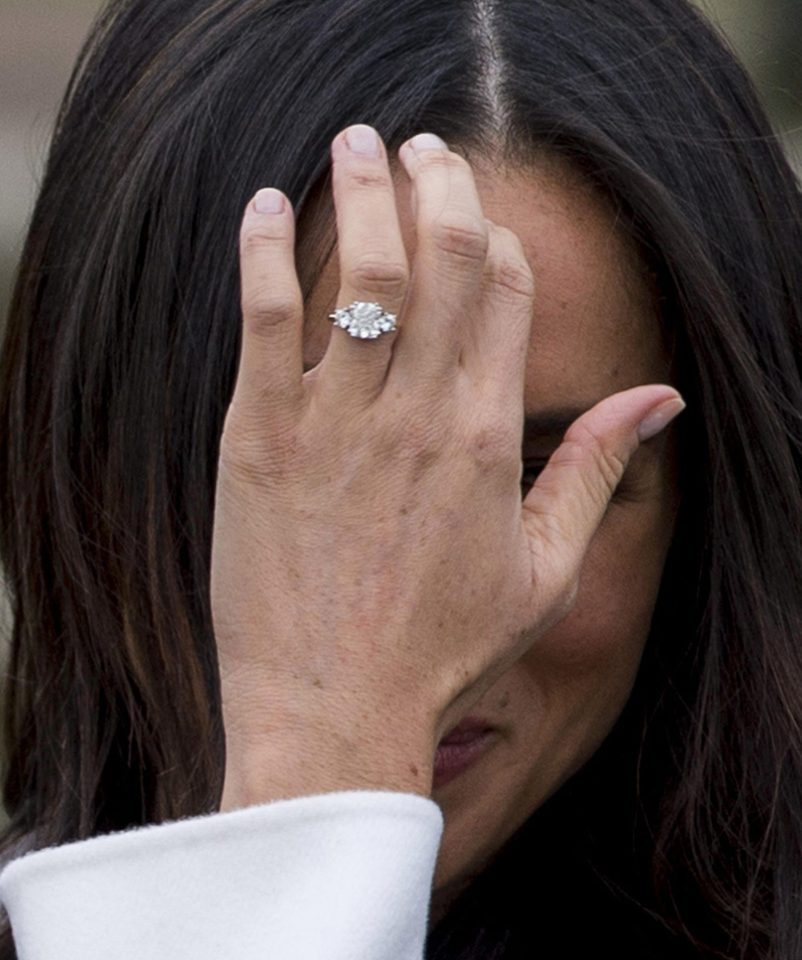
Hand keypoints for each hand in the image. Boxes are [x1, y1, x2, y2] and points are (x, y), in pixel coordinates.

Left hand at [212, 125, 683, 809]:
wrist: (332, 710)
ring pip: (356, 267)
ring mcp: (332, 422)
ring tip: (357, 141)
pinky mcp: (255, 438)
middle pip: (441, 254)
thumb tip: (659, 398)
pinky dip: (263, 250)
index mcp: (487, 437)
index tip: (479, 222)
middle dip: (438, 180)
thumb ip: (595, 470)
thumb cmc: (441, 649)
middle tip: (422, 143)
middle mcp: (416, 414)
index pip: (506, 291)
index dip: (498, 240)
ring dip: (360, 189)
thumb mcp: (545, 569)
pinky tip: (265, 206)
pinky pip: (263, 316)